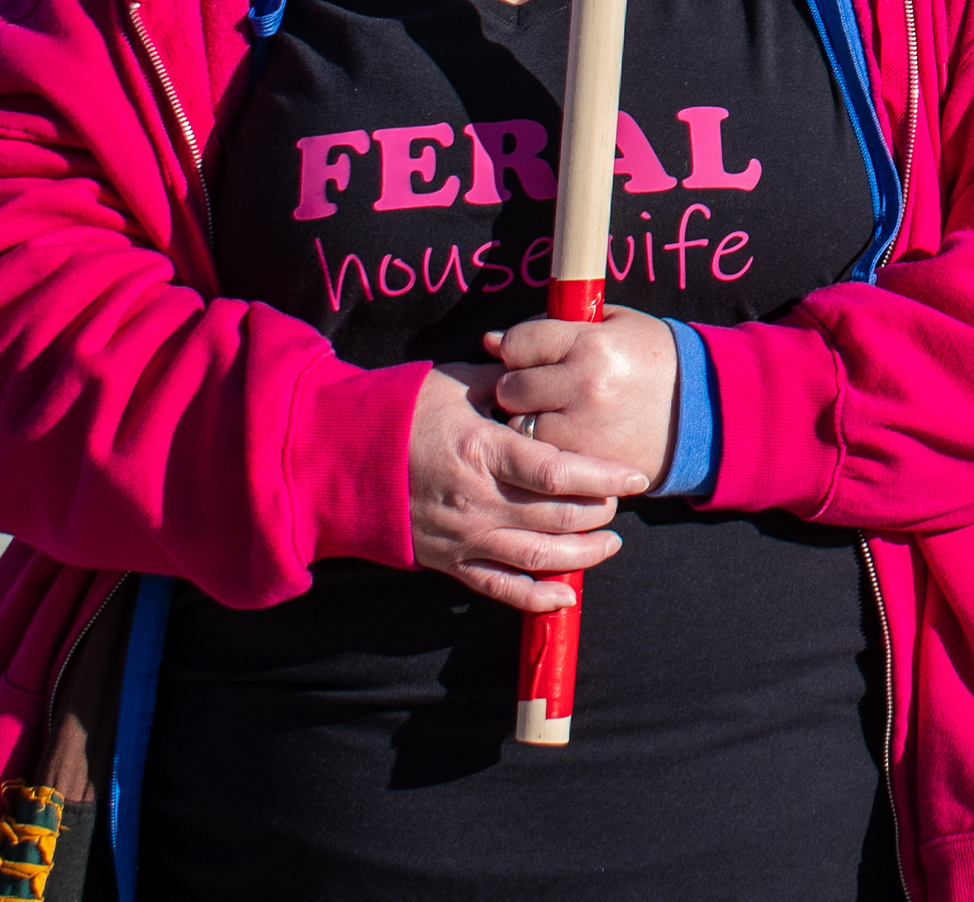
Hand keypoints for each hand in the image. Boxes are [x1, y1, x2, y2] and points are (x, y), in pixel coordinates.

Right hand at [407, 361, 647, 615]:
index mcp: (482, 451)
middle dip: (599, 511)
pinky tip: (566, 596)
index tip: (636, 476)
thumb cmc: (398, 411)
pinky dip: (536, 598)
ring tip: (610, 543)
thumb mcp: (456, 383)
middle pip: (557, 517)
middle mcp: (477, 500)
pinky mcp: (447, 560)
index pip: (559, 471)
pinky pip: (499, 588)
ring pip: (538, 558)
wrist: (337, 455)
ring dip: (582, 555)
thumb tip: (544, 374)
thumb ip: (506, 384)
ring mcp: (462, 536)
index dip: (603, 477)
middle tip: (619, 499)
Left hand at [483, 306, 679, 484]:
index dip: (518, 348)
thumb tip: (493, 341)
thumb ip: (554, 325)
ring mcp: (584, 429)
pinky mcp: (588, 462)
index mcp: (591, 343)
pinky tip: (565, 437)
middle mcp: (583, 385)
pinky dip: (546, 448)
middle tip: (539, 388)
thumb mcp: (613, 325)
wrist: (704, 408)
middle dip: (519, 386)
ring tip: (554, 413)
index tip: (528, 355)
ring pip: (520, 426)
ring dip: (529, 420)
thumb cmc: (654, 360)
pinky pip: (542, 455)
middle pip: (512, 387)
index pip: (519, 342)